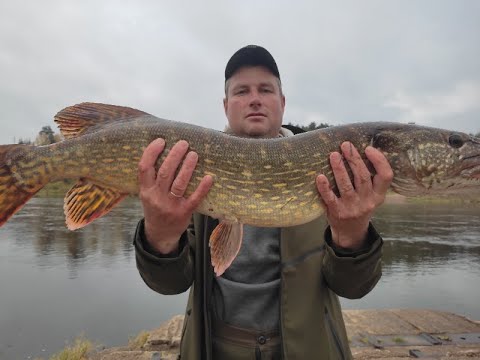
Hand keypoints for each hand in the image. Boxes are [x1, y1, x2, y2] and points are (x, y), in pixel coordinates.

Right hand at [138, 139, 212, 253]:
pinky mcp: (184, 213)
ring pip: (179, 184)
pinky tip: (209, 177)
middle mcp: (156, 197)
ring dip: (187, 167)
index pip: (144, 168)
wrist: (160, 235)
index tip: (161, 140)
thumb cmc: (155, 208)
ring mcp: (170, 206)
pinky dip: (202, 188)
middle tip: (184, 143)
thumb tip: (166, 150)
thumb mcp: (147, 194)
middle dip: (174, 156)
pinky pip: (194, 198)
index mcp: (145, 191)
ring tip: (194, 154)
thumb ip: (152, 178)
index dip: (151, 152)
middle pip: (164, 173)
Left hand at [316, 142, 392, 250]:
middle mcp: (367, 201)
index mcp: (378, 195)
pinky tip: (320, 176)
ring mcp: (352, 207)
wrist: (350, 232)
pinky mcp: (337, 212)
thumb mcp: (372, 196)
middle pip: (363, 177)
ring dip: (339, 168)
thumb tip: (357, 151)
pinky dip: (325, 187)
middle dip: (354, 159)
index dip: (379, 161)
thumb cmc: (360, 206)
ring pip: (346, 185)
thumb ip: (370, 179)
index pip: (386, 176)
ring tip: (333, 155)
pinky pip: (330, 198)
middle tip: (345, 145)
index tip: (368, 148)